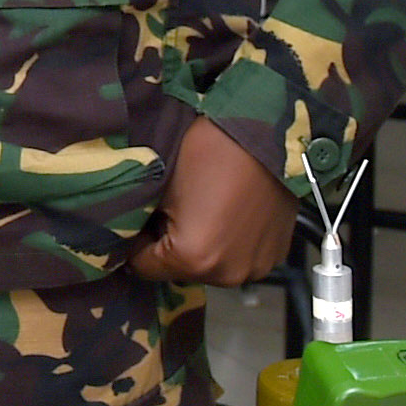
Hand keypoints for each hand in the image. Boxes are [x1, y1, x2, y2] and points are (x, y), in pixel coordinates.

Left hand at [127, 116, 302, 286]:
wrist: (266, 131)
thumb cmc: (209, 151)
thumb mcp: (159, 186)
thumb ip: (140, 222)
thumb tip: (130, 235)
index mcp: (194, 259)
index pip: (143, 266)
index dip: (134, 243)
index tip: (137, 223)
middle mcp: (228, 274)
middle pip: (179, 270)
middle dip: (169, 245)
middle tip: (171, 211)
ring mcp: (256, 267)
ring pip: (210, 266)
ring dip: (200, 247)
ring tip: (202, 210)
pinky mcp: (275, 255)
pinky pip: (238, 257)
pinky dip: (228, 243)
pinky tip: (227, 214)